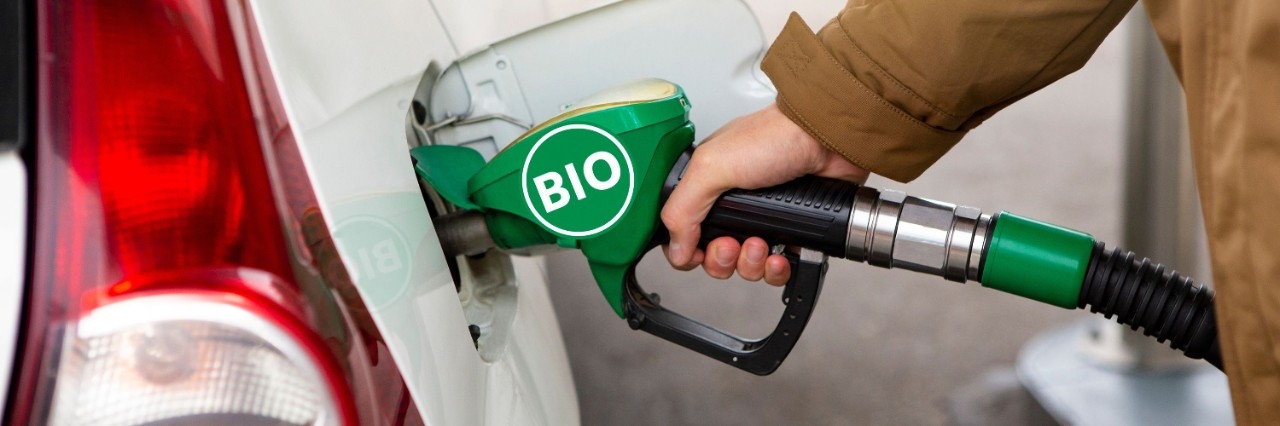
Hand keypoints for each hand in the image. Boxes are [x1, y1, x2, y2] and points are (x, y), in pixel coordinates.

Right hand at [661, 102, 867, 284]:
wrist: (828, 140)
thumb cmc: (775, 137)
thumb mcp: (713, 167)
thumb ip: (682, 208)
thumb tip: (674, 248)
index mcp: (708, 186)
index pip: (685, 230)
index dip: (687, 250)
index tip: (697, 252)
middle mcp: (734, 203)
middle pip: (714, 254)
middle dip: (722, 259)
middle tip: (732, 244)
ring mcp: (764, 219)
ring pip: (745, 265)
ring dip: (750, 264)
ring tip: (761, 244)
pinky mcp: (792, 231)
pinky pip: (775, 267)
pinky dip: (775, 269)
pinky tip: (779, 256)